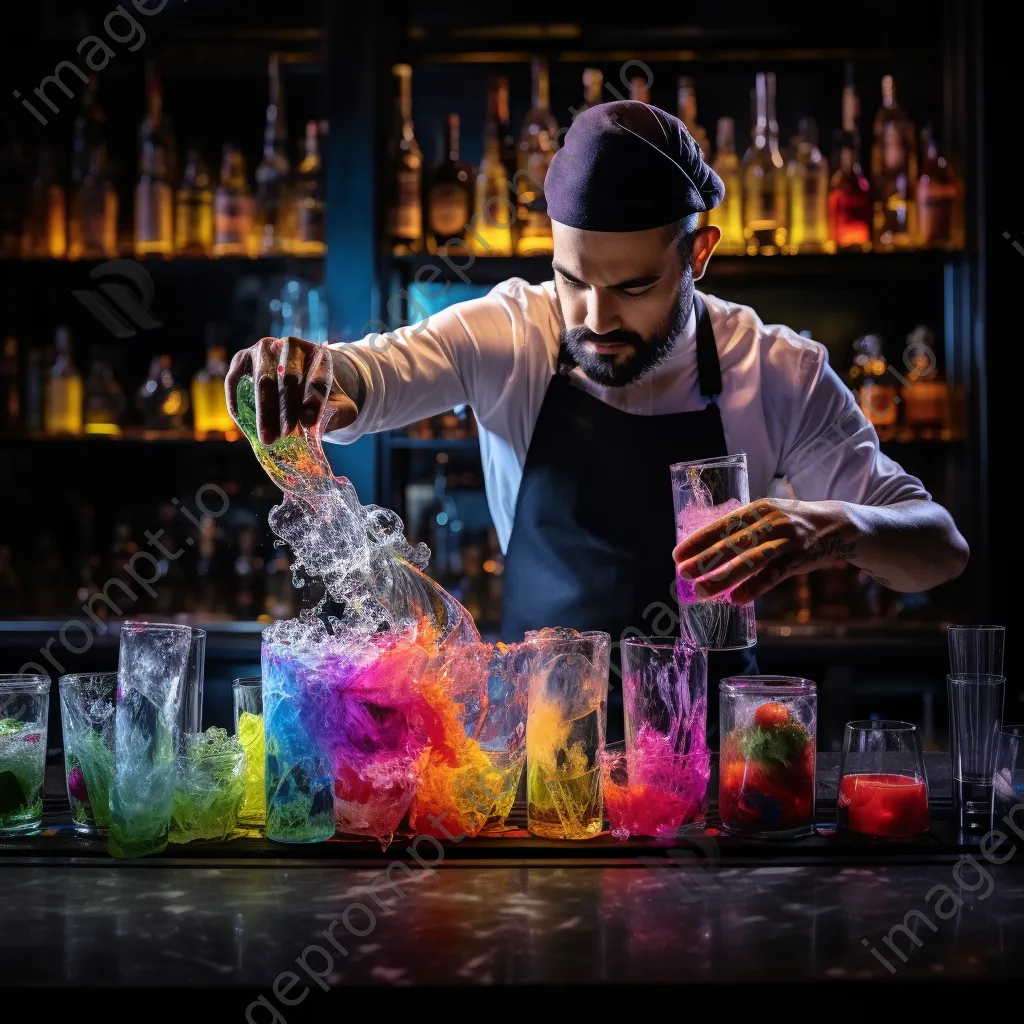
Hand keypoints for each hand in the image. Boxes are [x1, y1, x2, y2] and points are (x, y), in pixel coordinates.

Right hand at [225, 336, 359, 445]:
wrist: (298, 378)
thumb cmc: (319, 396)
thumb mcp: (340, 405)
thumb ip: (337, 414)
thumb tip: (314, 425)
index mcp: (319, 354)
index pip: (318, 377)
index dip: (313, 401)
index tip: (309, 424)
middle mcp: (290, 345)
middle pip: (289, 379)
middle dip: (286, 410)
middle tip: (285, 435)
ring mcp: (264, 349)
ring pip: (263, 380)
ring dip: (265, 411)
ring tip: (268, 438)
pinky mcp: (242, 358)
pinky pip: (235, 380)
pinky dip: (238, 403)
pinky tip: (246, 426)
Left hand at [672, 498, 856, 604]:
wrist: (835, 524)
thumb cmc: (789, 522)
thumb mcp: (766, 515)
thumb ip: (741, 529)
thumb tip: (706, 549)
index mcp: (757, 509)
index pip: (721, 525)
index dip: (698, 540)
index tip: (677, 554)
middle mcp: (770, 522)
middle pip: (732, 543)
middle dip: (704, 559)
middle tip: (682, 573)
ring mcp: (785, 541)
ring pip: (749, 561)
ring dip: (723, 577)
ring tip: (701, 591)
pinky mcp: (798, 559)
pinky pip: (772, 576)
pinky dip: (754, 587)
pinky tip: (737, 599)